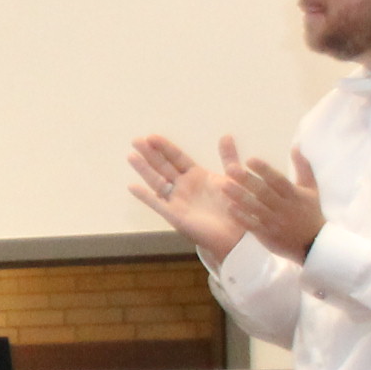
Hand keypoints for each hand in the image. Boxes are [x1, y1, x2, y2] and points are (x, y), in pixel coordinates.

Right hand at [125, 134, 247, 258]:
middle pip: (163, 167)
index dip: (165, 147)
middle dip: (150, 154)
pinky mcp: (175, 216)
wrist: (239, 234)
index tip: (152, 136)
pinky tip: (132, 186)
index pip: (177, 158)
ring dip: (144, 169)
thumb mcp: (234, 177)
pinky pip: (157, 204)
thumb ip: (228, 157)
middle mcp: (183, 187)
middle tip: (136, 140)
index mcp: (196, 176)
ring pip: (157, 181)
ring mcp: (177, 201)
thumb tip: (226, 135)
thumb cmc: (237, 207)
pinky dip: (145, 196)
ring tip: (131, 156)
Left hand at [218, 146, 324, 261]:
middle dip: (247, 180)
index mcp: (294, 195)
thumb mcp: (311, 190)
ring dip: (239, 196)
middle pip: (264, 192)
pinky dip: (241, 217)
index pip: (278, 180)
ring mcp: (275, 222)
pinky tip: (228, 207)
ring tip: (223, 185)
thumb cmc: (311, 213)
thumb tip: (296, 147)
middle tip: (230, 169)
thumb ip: (303, 167)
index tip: (250, 160)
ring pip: (255, 208)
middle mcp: (284, 208)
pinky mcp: (267, 235)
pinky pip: (252, 225)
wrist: (314, 245)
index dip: (265, 170)